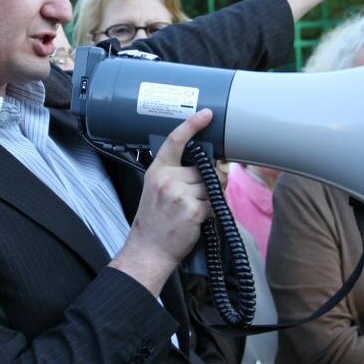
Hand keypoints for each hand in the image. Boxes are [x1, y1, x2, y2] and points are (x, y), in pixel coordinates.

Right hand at [111, 110, 213, 295]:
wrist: (148, 249)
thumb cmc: (154, 221)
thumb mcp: (156, 189)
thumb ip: (175, 174)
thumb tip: (205, 165)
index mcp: (157, 170)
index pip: (175, 141)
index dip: (192, 125)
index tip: (206, 114)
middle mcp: (167, 179)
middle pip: (202, 168)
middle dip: (210, 179)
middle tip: (200, 195)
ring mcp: (179, 194)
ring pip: (211, 185)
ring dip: (212, 196)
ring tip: (196, 209)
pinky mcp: (192, 209)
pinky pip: (214, 202)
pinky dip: (212, 211)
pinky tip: (199, 219)